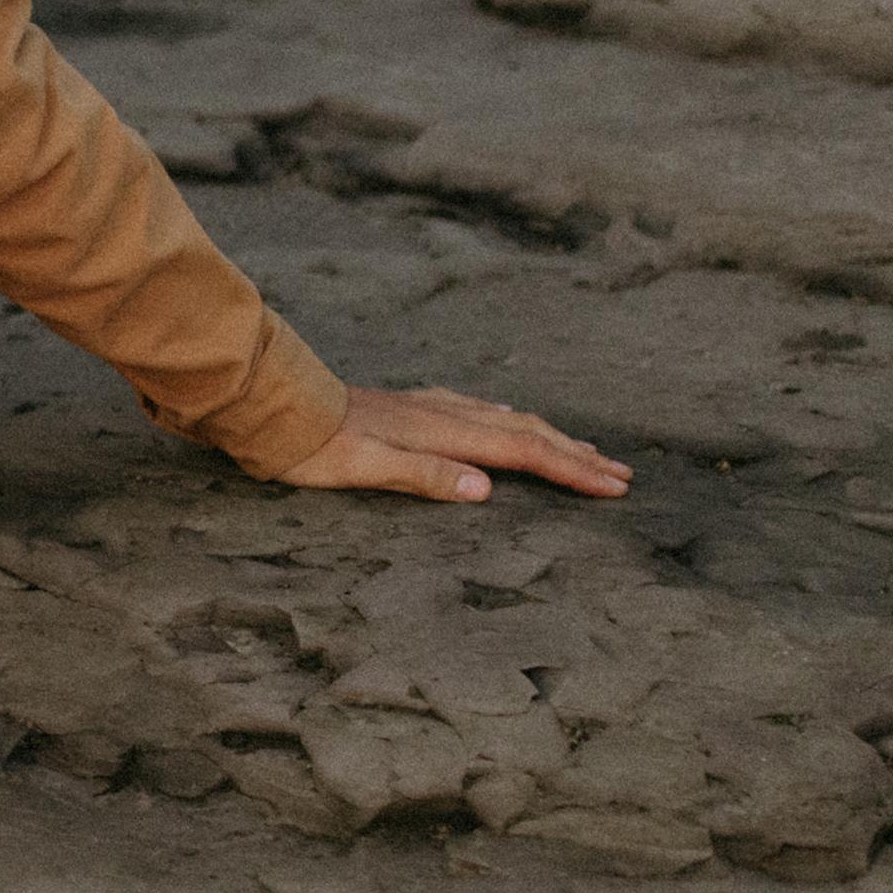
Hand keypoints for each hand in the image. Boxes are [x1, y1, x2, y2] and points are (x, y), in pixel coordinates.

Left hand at [278, 385, 632, 503]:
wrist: (270, 403)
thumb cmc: (310, 443)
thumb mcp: (363, 467)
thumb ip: (423, 476)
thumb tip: (486, 489)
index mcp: (442, 432)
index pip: (524, 453)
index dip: (572, 471)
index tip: (616, 488)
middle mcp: (442, 413)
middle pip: (527, 433)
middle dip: (577, 454)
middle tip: (622, 475)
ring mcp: (427, 407)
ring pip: (507, 420)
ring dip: (550, 437)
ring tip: (583, 451)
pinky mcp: (409, 407)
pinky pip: (479, 411)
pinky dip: (510, 422)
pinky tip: (507, 421)